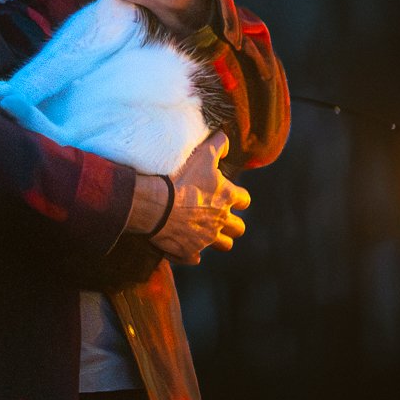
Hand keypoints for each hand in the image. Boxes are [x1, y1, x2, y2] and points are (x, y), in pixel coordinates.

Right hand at [141, 131, 248, 262]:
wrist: (155, 204)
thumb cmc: (179, 177)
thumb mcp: (202, 154)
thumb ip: (218, 145)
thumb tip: (226, 141)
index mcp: (226, 198)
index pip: (244, 200)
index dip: (238, 198)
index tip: (229, 195)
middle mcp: (220, 220)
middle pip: (238, 228)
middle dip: (232, 223)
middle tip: (219, 216)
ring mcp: (206, 239)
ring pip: (224, 245)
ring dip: (218, 240)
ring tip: (206, 233)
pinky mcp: (189, 251)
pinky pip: (195, 258)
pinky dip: (191, 253)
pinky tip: (185, 245)